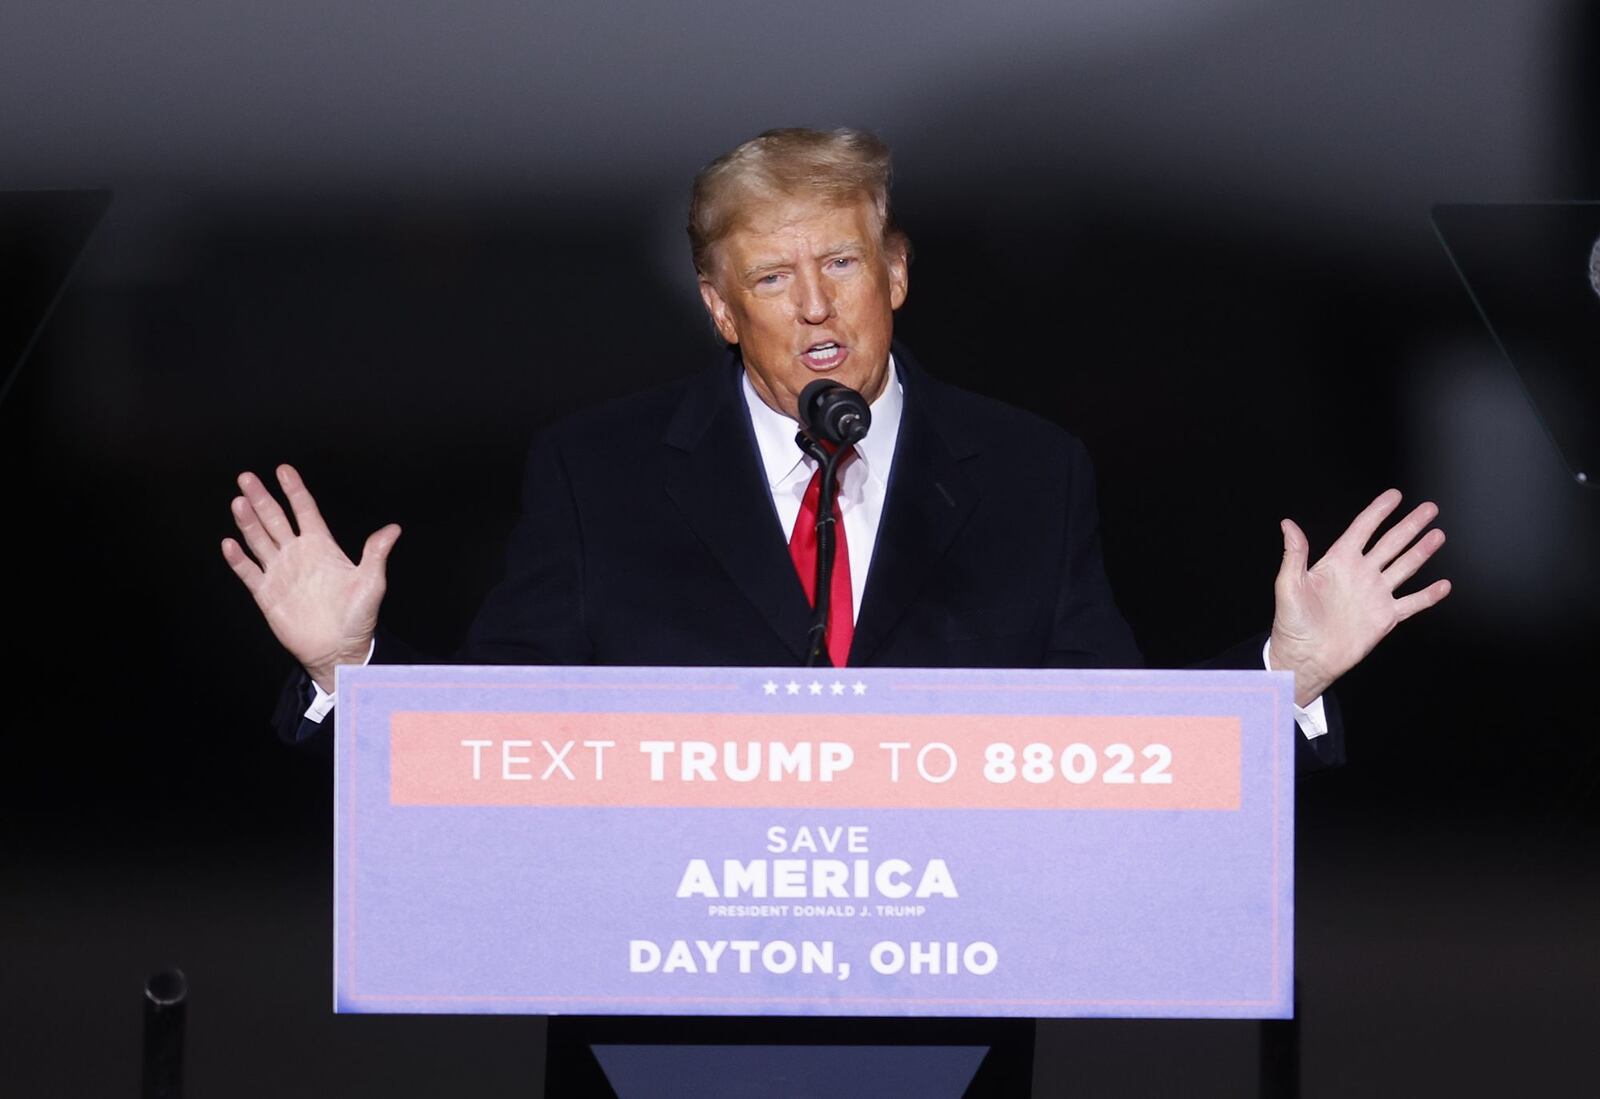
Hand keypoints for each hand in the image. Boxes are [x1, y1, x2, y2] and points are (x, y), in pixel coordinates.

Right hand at [221, 464, 399, 692]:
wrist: (339, 649)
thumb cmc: (358, 616)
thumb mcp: (371, 582)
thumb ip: (375, 553)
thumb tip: (394, 529)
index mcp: (322, 546)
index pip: (305, 510)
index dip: (294, 490)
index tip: (283, 470)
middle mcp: (298, 554)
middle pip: (275, 519)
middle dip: (261, 498)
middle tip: (246, 478)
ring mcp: (281, 572)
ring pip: (259, 540)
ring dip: (247, 521)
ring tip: (238, 502)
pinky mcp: (267, 593)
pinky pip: (249, 572)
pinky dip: (238, 558)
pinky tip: (229, 543)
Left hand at [1269, 488, 1450, 705]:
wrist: (1305, 658)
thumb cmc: (1291, 623)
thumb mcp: (1288, 585)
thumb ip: (1294, 555)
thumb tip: (1288, 525)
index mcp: (1338, 562)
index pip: (1362, 530)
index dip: (1378, 512)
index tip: (1394, 496)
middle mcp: (1360, 574)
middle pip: (1391, 544)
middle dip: (1410, 525)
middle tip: (1429, 509)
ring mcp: (1375, 595)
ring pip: (1405, 567)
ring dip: (1422, 552)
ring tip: (1438, 535)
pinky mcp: (1384, 617)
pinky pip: (1412, 603)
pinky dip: (1428, 595)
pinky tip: (1443, 585)